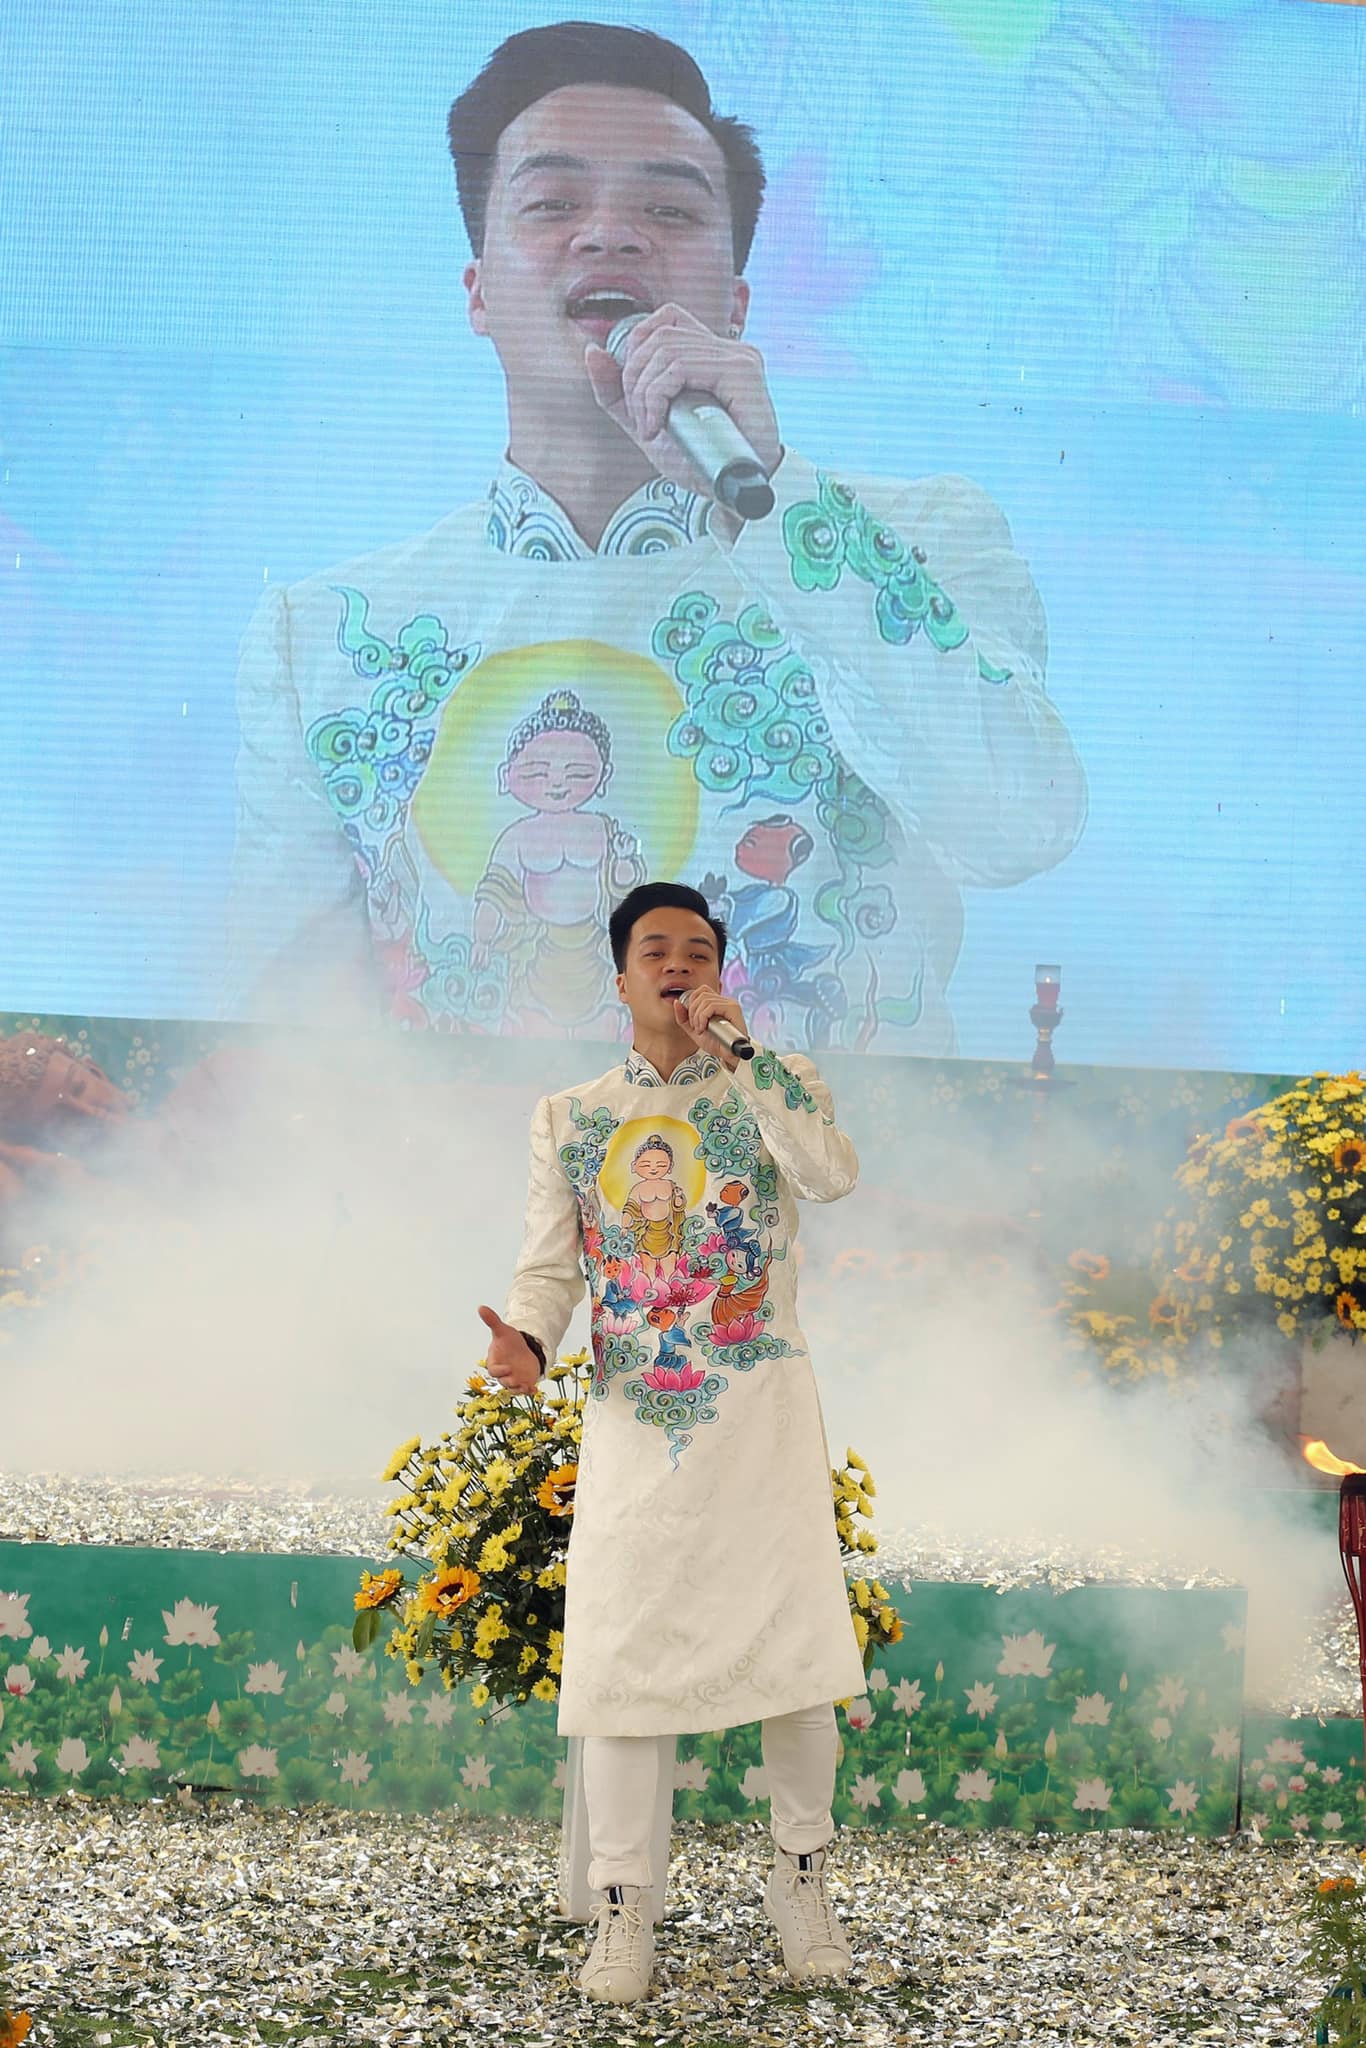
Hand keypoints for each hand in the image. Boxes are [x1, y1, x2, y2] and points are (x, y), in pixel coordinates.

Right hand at [477, 1305, 541, 1395]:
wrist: (522, 1348)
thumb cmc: (509, 1341)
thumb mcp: (503, 1330)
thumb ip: (492, 1321)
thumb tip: (481, 1307)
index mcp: (495, 1362)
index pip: (494, 1370)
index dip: (500, 1371)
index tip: (508, 1368)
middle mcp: (503, 1373)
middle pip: (504, 1382)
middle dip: (510, 1382)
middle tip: (516, 1380)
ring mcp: (513, 1379)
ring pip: (514, 1389)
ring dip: (519, 1389)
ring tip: (527, 1386)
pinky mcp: (524, 1382)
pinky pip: (525, 1390)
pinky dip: (529, 1391)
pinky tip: (534, 1390)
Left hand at [584, 304, 780, 501]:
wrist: (731, 493)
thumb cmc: (700, 462)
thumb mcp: (646, 424)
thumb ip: (617, 394)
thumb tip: (593, 352)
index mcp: (710, 353)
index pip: (665, 319)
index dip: (636, 347)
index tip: (634, 396)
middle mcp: (727, 348)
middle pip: (658, 335)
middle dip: (633, 379)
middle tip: (641, 420)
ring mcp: (738, 357)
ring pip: (666, 350)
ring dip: (644, 394)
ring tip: (652, 427)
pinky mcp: (742, 371)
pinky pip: (682, 367)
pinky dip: (658, 396)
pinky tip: (660, 425)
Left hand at [672, 986, 748, 1066]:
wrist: (729, 1056)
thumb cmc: (716, 1044)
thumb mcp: (694, 1030)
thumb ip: (684, 1018)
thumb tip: (677, 1002)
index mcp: (717, 1003)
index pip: (701, 990)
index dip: (691, 1002)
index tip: (691, 1019)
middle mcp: (725, 1001)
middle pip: (701, 994)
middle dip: (692, 1011)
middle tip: (695, 1026)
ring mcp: (730, 1004)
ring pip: (705, 1000)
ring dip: (697, 1017)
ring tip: (700, 1029)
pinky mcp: (733, 1009)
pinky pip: (712, 1006)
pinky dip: (703, 1017)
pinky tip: (705, 1028)